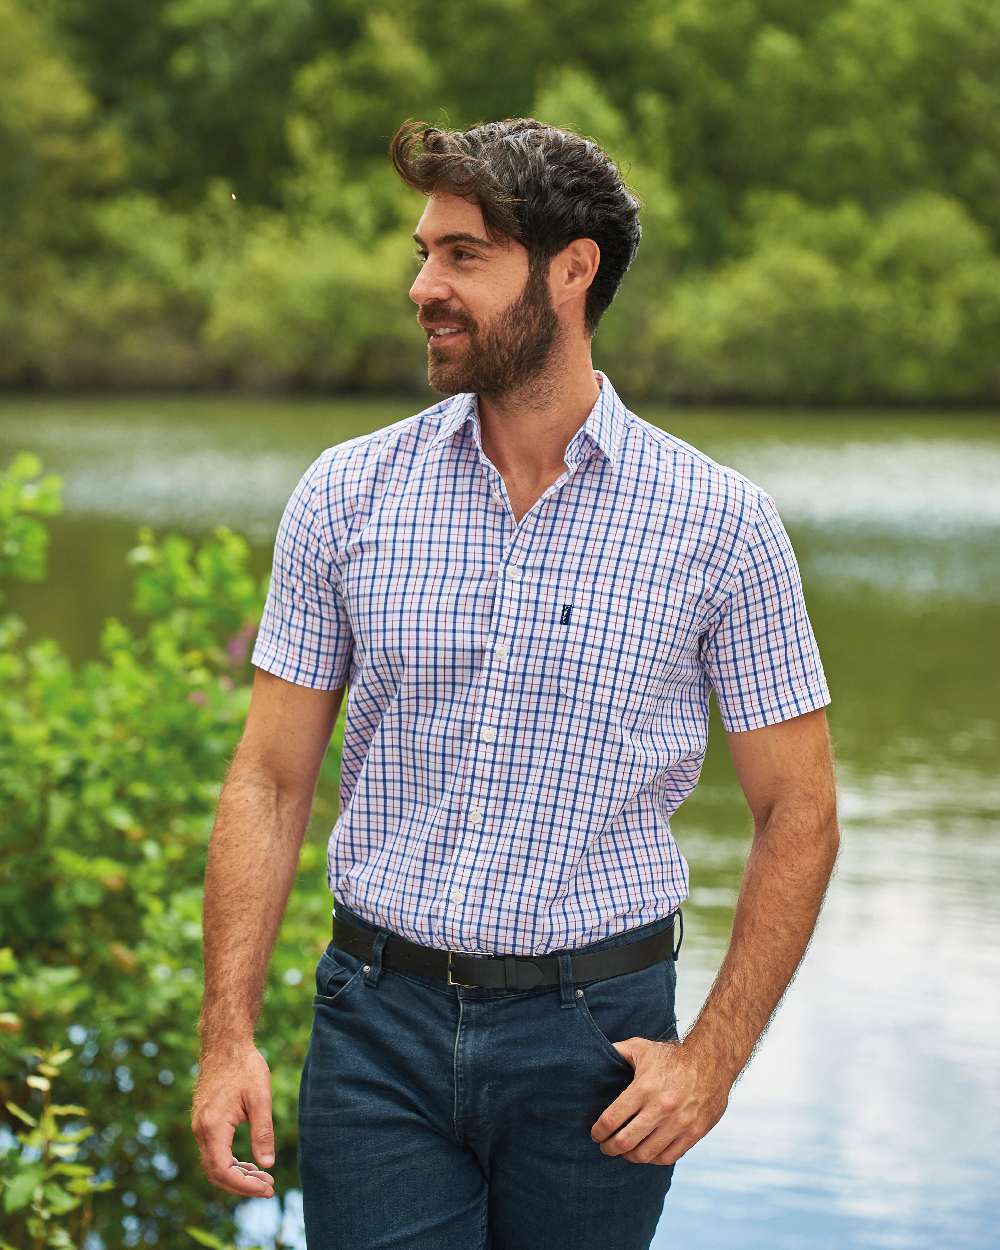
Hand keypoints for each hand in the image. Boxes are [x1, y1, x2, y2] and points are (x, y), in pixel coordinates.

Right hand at [191, 1042, 276, 1198]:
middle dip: (242, 1185)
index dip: (245, 1186)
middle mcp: (200, 1130)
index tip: (268, 1189)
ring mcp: (199, 1126)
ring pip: (213, 1164)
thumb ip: (263, 1132)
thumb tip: (267, 1164)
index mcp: (213, 1126)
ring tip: (263, 1178)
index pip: (223, 1171)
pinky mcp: (203, 1121)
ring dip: (236, 1175)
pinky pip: (213, 1151)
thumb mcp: (260, 1097)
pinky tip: (249, 1163)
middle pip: (215, 1173)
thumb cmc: (245, 1067)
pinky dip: (230, 1162)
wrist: (225, 1044)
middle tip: (269, 1187)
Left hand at [590, 1035, 730, 1165]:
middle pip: (625, 1142)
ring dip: (630, 1156)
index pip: (612, 1119)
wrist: (712, 1061)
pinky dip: (653, 1158)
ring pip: (645, 1154)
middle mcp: (660, 1108)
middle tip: (605, 1147)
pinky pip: (668, 1157)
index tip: (595, 1134)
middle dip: (609, 1148)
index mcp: (644, 1088)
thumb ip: (617, 1052)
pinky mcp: (694, 1133)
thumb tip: (593, 1053)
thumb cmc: (674, 1055)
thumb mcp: (642, 1048)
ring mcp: (678, 1123)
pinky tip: (647, 1151)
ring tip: (625, 1151)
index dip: (598, 1131)